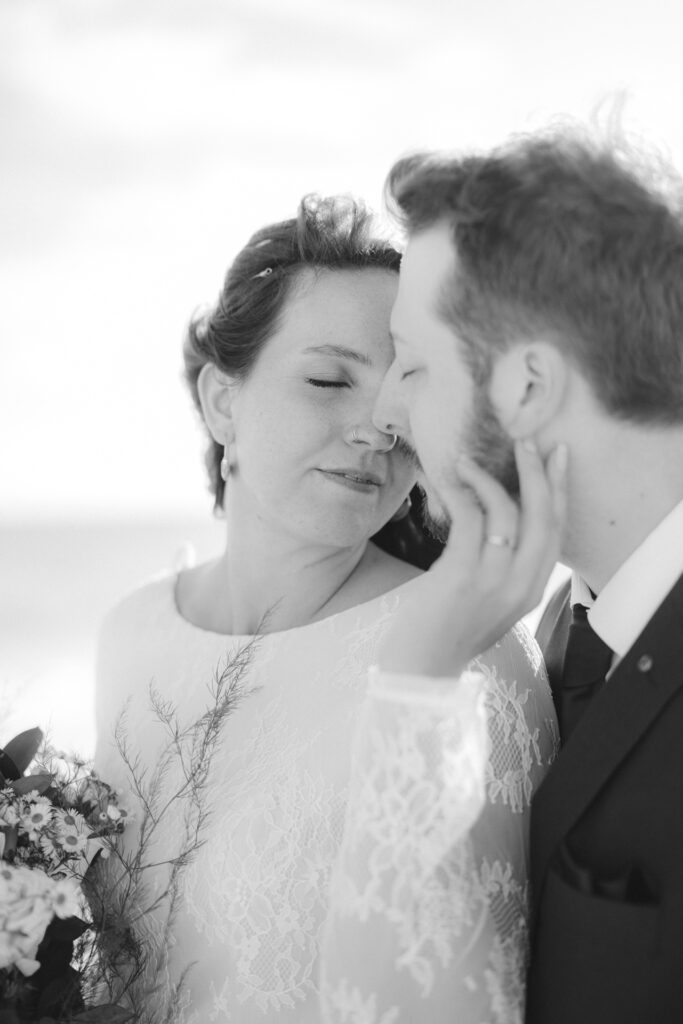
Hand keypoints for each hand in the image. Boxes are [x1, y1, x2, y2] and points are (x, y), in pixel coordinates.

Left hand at [378, 441, 567, 676]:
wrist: (420, 668)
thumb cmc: (448, 631)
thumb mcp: (491, 602)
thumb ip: (505, 569)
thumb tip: (498, 521)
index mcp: (533, 590)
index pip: (557, 531)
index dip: (559, 490)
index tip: (557, 456)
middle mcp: (521, 585)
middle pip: (542, 517)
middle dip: (537, 473)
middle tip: (525, 441)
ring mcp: (493, 582)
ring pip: (507, 513)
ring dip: (489, 478)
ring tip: (467, 459)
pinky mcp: (461, 576)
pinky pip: (471, 520)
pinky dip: (462, 493)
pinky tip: (449, 480)